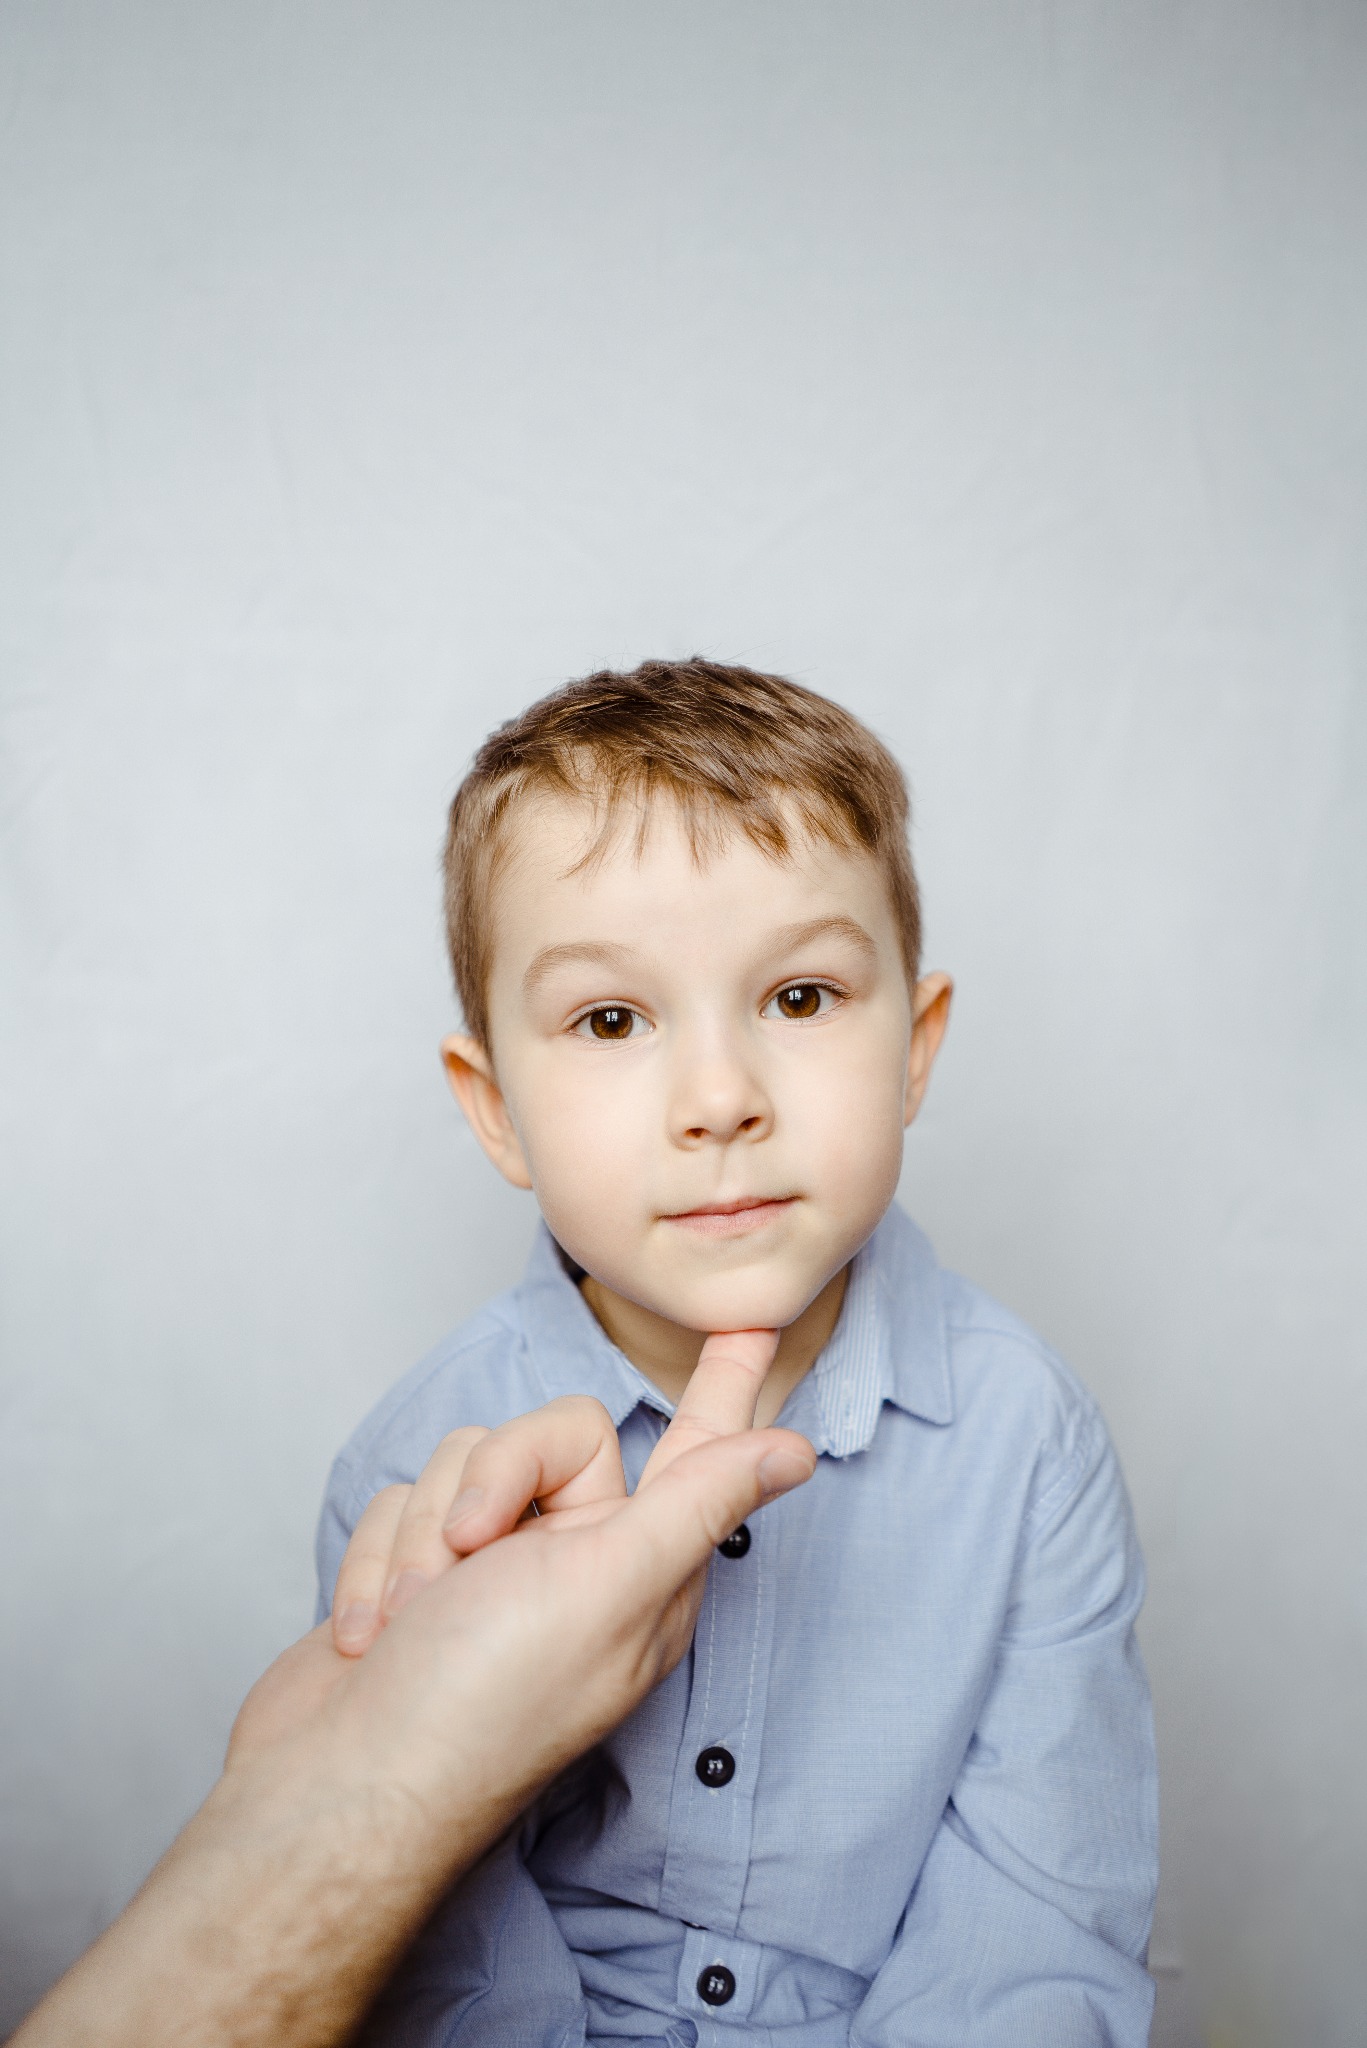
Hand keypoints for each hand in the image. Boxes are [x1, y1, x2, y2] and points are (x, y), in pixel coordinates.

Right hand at [17, 1373, 813, 2047]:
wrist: (336, 1787)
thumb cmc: (478, 1703)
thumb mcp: (607, 1591)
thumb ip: (695, 1504)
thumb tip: (795, 1452)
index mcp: (643, 1569)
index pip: (698, 1452)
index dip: (726, 1385)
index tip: (756, 1322)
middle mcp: (577, 1563)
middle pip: (547, 1434)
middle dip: (489, 1487)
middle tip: (470, 1562)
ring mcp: (494, 1571)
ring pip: (463, 1461)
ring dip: (423, 1538)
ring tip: (417, 1619)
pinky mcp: (419, 1574)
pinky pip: (401, 1501)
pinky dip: (377, 1563)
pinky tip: (374, 1633)